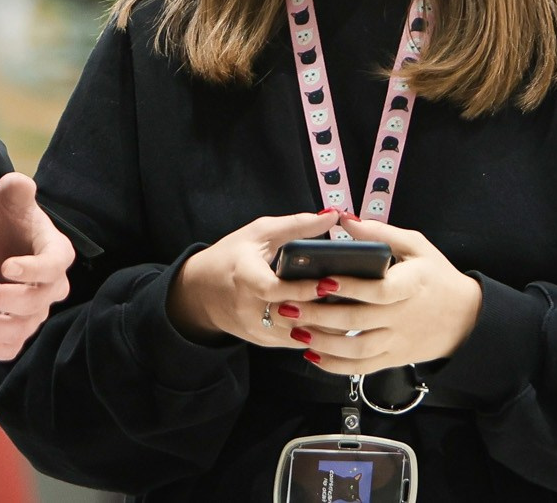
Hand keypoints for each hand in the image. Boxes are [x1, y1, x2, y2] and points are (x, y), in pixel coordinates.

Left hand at [0, 173, 75, 361]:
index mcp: (56, 252)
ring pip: (19, 331)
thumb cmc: (7, 219)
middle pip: (32, 304)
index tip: (5, 266)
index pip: (53, 267)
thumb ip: (15, 189)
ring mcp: (35, 313)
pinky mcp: (17, 330)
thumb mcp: (7, 198)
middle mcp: (51, 287)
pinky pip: (7, 350)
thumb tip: (20, 183)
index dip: (32, 271)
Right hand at [165, 211, 338, 345]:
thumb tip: (332, 215)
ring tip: (351, 310)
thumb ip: (296, 225)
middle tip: (355, 298)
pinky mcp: (263, 341)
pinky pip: (294, 342)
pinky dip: (315, 333)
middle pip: (292, 316)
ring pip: (297, 335)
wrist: (200, 292)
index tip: (329, 282)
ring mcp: (255, 330)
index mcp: (244, 277)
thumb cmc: (232, 256)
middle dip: (324, 310)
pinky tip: (336, 321)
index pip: (273, 290)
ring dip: (324, 325)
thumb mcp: (259, 233)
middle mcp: (248, 309)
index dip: (302, 289)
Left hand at [276, 215, 482, 373]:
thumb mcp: (417, 246)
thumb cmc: (436, 275)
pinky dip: (336, 365)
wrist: (465, 317)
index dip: (350, 287)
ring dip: (324, 343)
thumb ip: (381, 234)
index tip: (323, 280)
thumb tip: (345, 219)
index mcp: (410, 285)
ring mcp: (397, 341)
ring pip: (357, 349)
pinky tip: (313, 354)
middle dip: (321, 316)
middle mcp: (402, 317)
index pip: (378, 291)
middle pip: (358, 321)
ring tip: (297, 331)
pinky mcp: (393, 358)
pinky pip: (361, 367)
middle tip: (290, 306)